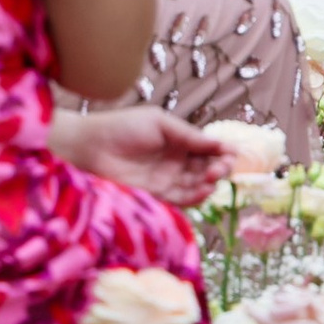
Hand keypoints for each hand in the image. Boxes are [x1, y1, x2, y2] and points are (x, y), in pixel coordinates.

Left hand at [49, 103, 236, 208]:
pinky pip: (180, 200)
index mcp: (179, 140)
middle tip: (221, 167)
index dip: (222, 151)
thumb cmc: (124, 127)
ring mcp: (167, 180)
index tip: (232, 153)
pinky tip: (204, 190)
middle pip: (206, 168)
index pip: (208, 148)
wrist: (91, 148)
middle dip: (218, 168)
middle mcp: (176, 161)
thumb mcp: (160, 123)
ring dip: (209, 183)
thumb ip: (189, 135)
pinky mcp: (156, 197)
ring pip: (196, 185)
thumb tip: (219, 142)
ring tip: (213, 178)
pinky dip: (195, 197)